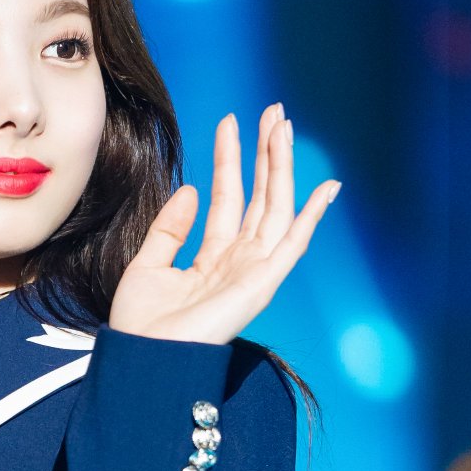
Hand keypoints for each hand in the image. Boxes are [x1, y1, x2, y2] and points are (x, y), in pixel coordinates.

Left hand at [108, 104, 339, 344]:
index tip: (229, 122)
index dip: (230, 160)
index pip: (228, 200)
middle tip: (272, 111)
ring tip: (282, 125)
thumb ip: (170, 228)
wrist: (143, 359)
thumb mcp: (148, 264)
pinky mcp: (263, 284)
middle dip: (265, 154)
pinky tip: (328, 188)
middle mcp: (238, 263)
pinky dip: (313, 216)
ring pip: (277, 208)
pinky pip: (294, 245)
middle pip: (259, 198)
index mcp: (211, 260)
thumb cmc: (142, 327)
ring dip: (282, 166)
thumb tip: (192, 190)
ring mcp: (253, 273)